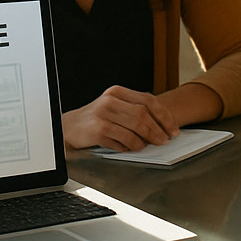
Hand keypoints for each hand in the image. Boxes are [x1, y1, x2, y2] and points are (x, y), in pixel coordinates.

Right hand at [62, 86, 178, 151]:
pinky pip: (123, 138)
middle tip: (165, 139)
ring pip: (135, 126)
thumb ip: (133, 111)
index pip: (148, 99)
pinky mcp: (98, 129)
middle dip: (158, 129)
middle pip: (143, 113)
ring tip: (152, 145)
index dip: (164, 115)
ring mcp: (103, 114)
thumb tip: (160, 126)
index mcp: (117, 92)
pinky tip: (134, 148)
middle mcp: (110, 100)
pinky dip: (132, 145)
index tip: (172, 128)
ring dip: (148, 138)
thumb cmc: (94, 119)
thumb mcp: (113, 108)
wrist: (68, 127)